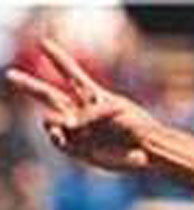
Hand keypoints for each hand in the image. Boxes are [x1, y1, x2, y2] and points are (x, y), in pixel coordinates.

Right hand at [5, 39, 158, 170]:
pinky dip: (58, 137)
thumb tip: (66, 128)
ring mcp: (77, 130)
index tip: (43, 43)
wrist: (148, 150)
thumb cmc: (137, 126)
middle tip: (10, 74)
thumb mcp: (113, 110)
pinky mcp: (79, 149)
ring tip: (65, 126)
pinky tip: (58, 135)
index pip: (70, 73)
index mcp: (92, 95)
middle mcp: (80, 111)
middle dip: (28, 85)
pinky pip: (60, 141)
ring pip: (51, 120)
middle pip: (48, 95)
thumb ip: (87, 115)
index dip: (57, 58)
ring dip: (54, 121)